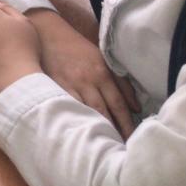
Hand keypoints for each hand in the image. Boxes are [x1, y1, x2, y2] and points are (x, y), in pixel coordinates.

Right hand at [26, 8, 138, 137]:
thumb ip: (121, 82)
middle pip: (104, 111)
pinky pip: (67, 108)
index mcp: (103, 73)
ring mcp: (70, 85)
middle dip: (114, 131)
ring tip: (103, 147)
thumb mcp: (104, 60)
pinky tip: (78, 134)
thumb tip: (136, 106)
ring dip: (95, 129)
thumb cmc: (78, 49)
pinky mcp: (55, 88)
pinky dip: (74, 121)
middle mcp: (89, 80)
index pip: (119, 104)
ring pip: (86, 112)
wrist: (48, 35)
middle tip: (121, 150)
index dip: (127, 123)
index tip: (134, 139)